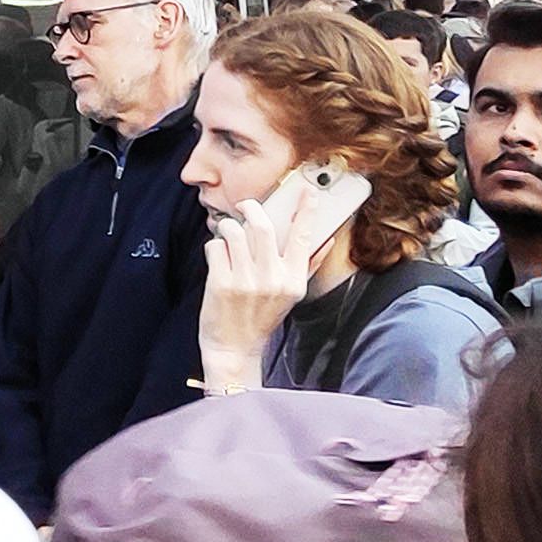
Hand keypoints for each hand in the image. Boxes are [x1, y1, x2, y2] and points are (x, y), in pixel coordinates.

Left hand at [195, 197, 311, 393]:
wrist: (234, 349)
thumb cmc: (261, 319)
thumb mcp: (290, 295)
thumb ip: (307, 266)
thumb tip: (326, 241)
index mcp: (292, 281)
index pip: (303, 238)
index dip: (307, 211)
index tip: (309, 191)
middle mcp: (271, 280)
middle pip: (262, 227)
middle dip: (252, 208)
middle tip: (246, 206)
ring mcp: (245, 281)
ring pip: (233, 232)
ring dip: (228, 227)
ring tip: (228, 235)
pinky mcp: (221, 284)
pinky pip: (215, 247)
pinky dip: (215, 246)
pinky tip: (218, 258)